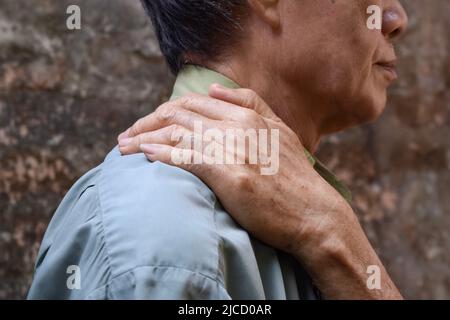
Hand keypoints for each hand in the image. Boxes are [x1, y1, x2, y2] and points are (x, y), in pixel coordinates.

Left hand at [118, 84, 401, 298]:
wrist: (313, 213)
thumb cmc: (294, 178)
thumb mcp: (279, 131)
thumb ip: (251, 105)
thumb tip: (215, 90)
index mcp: (249, 114)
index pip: (193, 103)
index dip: (164, 111)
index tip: (148, 124)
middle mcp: (238, 125)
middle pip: (178, 113)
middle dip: (146, 123)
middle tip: (126, 136)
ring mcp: (232, 148)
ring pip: (176, 132)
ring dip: (144, 138)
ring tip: (122, 147)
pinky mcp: (227, 173)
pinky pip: (184, 156)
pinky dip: (160, 154)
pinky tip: (144, 156)